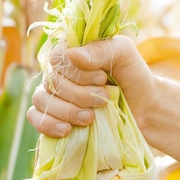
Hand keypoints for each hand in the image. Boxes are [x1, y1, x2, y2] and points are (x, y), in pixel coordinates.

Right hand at [27, 35, 155, 137]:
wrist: (144, 109)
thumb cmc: (133, 77)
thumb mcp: (123, 54)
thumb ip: (101, 49)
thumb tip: (73, 55)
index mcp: (71, 53)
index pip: (57, 59)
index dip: (76, 73)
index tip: (102, 80)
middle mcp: (58, 73)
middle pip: (51, 83)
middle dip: (78, 95)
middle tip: (103, 100)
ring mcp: (54, 96)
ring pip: (41, 100)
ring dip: (66, 111)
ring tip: (90, 118)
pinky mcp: (54, 118)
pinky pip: (35, 118)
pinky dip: (47, 124)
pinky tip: (67, 130)